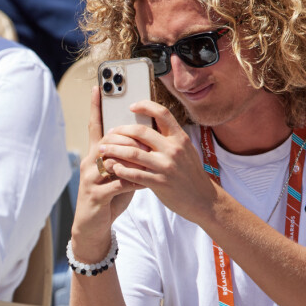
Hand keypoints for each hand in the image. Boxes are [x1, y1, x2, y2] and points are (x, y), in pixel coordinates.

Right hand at [71, 86, 144, 257]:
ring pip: (113, 159)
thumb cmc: (110, 196)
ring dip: (133, 159)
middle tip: (147, 142)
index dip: (95, 106)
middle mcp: (90, 163)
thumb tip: (146, 138)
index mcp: (95, 154)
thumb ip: (127, 156)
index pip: (95, 125)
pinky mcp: (96, 195)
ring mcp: (90, 179)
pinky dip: (134, 182)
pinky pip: (118, 183)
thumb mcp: (118, 172)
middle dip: (129, 138)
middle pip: (108, 139)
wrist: (93, 226)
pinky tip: (145, 184)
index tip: (98, 86)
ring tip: (149, 161)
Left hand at [98, 99, 218, 224]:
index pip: (162, 113)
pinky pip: (135, 174)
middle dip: (120, 131)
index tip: (131, 106)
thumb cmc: (190, 173)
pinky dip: (121, 170)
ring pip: (133, 153)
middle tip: (109, 133)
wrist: (203, 199)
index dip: (145, 106)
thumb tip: (151, 125)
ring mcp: (166, 166)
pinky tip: (113, 167)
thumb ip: (170, 138)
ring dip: (114, 150)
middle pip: (140, 132)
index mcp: (180, 137)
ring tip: (103, 150)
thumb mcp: (186, 150)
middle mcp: (173, 149)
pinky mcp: (159, 183)